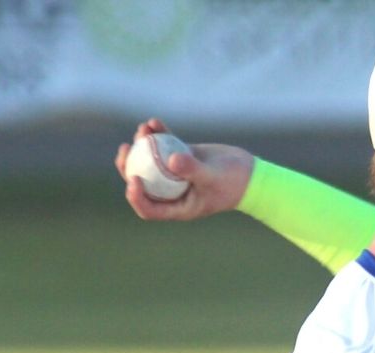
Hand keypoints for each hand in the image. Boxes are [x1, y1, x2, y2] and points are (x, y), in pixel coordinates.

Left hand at [115, 118, 254, 221]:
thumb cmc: (233, 182)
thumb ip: (192, 170)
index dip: (136, 196)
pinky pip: (165, 146)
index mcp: (176, 207)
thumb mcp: (212, 177)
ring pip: (150, 162)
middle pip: (143, 184)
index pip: (149, 208)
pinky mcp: (182, 156)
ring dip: (142, 145)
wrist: (249, 173)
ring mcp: (175, 174)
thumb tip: (170, 160)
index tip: (133, 179)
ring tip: (143, 128)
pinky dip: (159, 134)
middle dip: (128, 168)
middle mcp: (172, 192)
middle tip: (124, 150)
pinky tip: (154, 121)